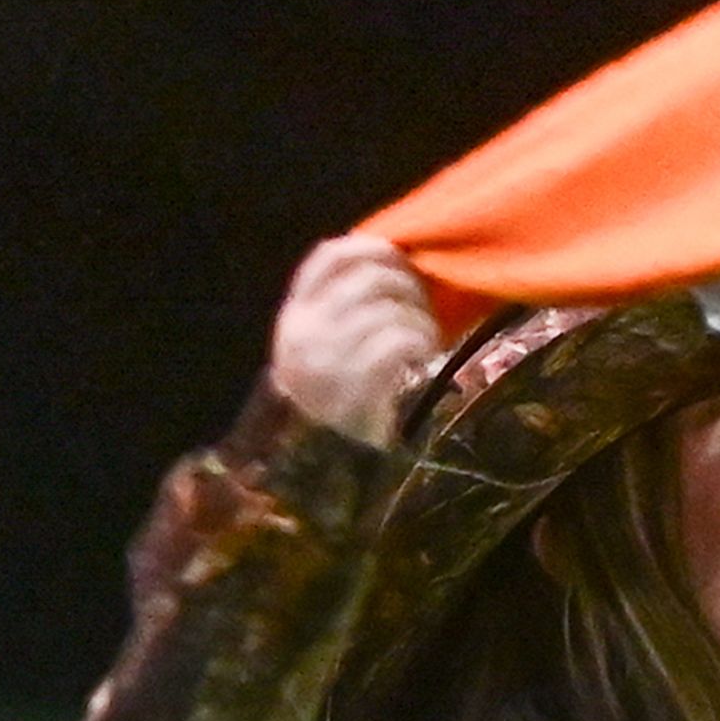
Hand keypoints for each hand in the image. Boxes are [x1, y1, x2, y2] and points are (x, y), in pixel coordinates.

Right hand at [270, 234, 445, 450]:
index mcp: (294, 320)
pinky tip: (425, 358)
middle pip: (368, 279)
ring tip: (425, 340)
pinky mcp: (357, 386)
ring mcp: (329, 361)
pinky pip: (399, 340)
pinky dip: (420, 343)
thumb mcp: (321, 353)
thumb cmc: (338, 407)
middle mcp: (305, 335)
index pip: (328, 259)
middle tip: (420, 307)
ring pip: (389, 309)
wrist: (327, 473)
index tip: (395, 257)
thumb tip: (387, 261)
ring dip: (419, 320)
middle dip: (406, 286)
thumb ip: (338, 310)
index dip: (369, 248)